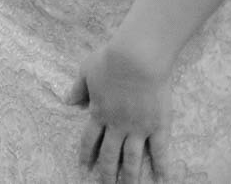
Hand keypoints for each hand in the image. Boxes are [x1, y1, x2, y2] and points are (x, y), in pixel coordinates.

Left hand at [65, 41, 170, 183]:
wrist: (137, 59)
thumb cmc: (109, 60)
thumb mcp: (86, 71)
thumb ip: (78, 89)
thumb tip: (68, 101)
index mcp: (98, 113)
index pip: (89, 140)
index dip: (86, 155)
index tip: (84, 168)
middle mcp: (117, 125)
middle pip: (110, 154)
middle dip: (107, 172)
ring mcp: (138, 128)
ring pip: (132, 158)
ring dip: (130, 176)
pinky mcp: (158, 126)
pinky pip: (160, 151)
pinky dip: (161, 167)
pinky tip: (162, 179)